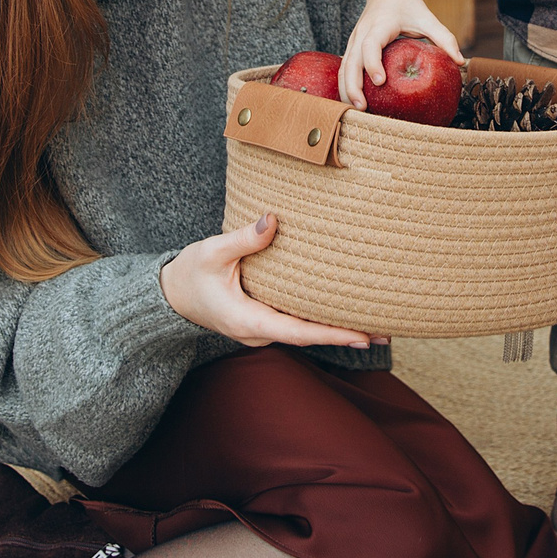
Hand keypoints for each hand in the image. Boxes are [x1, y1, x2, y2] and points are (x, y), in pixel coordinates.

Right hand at [159, 215, 375, 348]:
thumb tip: (272, 221)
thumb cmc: (190, 274)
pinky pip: (297, 324)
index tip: (362, 336)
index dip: (331, 334)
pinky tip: (344, 315)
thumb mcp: (211, 252)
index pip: (297, 331)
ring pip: (305, 333)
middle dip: (346, 335)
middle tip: (386, 332)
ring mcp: (262, 331)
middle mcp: (259, 333)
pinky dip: (321, 322)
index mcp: (248, 321)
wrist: (170, 296)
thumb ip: (242, 240)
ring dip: (337, 330)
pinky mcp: (264, 323)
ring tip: (377, 327)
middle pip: (309, 336)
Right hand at [341, 0, 460, 107]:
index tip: (380, 81)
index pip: (371, 45)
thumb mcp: (428, 19)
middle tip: (362, 107)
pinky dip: (345, 85)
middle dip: (353, 85)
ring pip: (343, 67)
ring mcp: (354, 40)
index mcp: (380, 25)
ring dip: (345, 89)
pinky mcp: (351, 48)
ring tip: (355, 110)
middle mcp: (362, 33)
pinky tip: (352, 102)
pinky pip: (344, 68)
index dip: (373, 62)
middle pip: (351, 60)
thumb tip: (460, 61)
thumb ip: (444, 38)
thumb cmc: (409, 7)